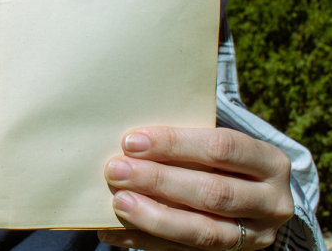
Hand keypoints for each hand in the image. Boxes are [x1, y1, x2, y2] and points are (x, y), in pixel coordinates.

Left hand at [98, 127, 293, 250]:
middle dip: (158, 180)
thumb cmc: (223, 161)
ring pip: (202, 230)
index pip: (221, 147)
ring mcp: (255, 235)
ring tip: (118, 202)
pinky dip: (143, 241)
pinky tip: (112, 232)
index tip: (132, 142)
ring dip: (153, 216)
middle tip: (117, 170)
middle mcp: (270, 201)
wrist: (256, 196)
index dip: (174, 144)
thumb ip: (185, 144)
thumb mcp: (217, 145)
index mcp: (269, 161)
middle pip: (211, 192)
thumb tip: (129, 143)